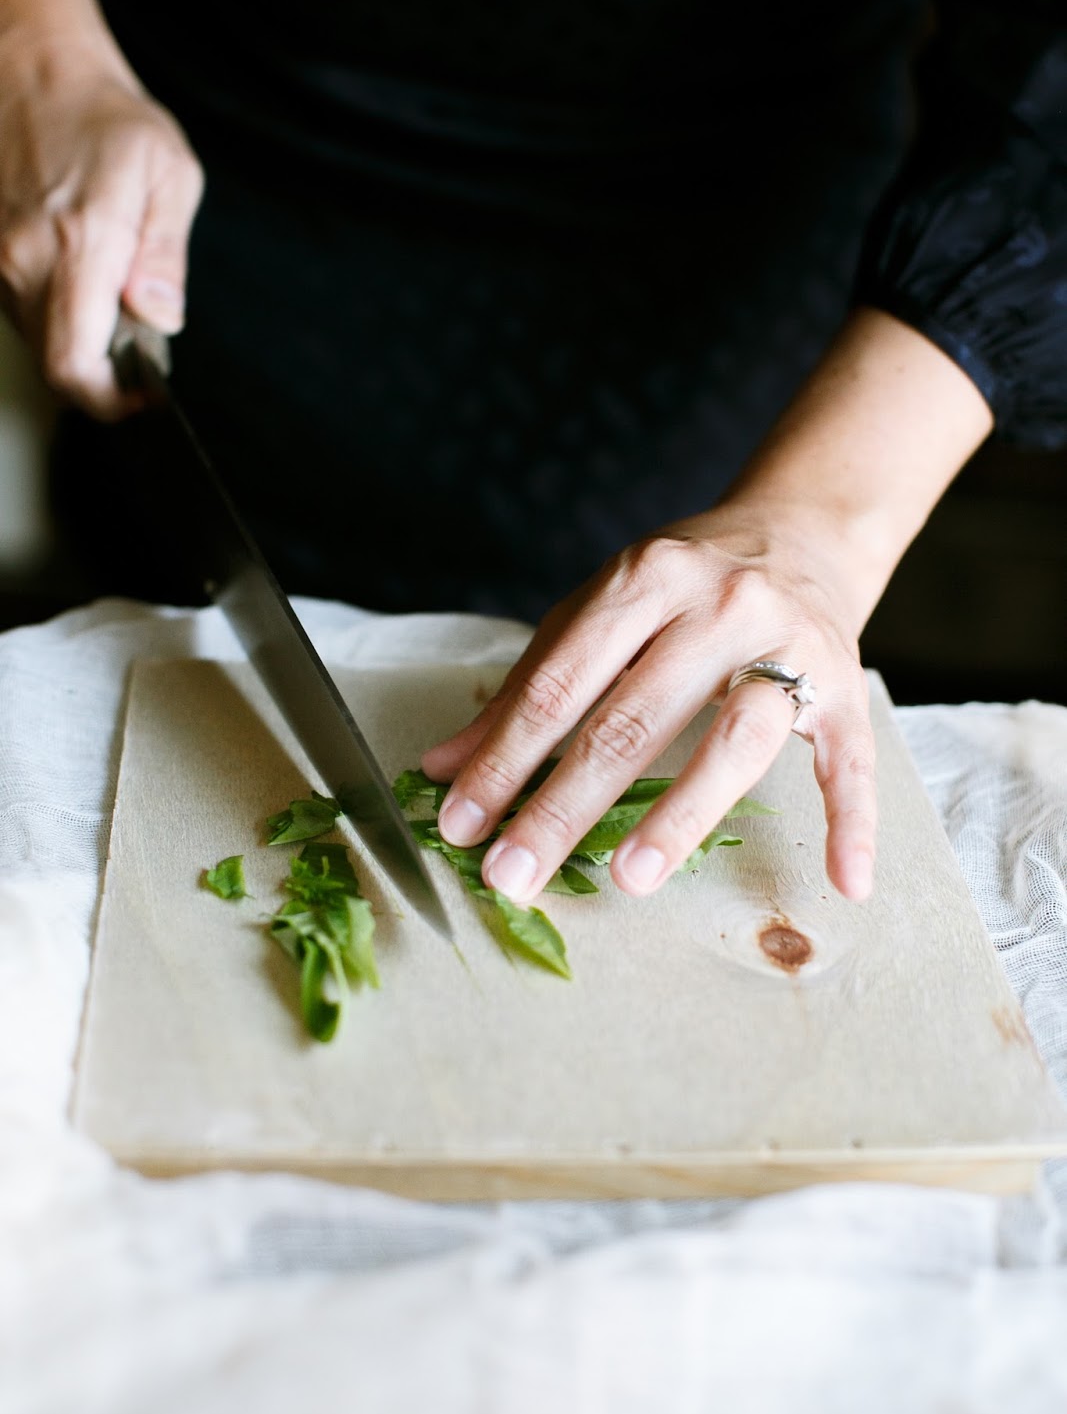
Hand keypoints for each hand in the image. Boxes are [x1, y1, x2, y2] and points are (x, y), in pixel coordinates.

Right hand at [0, 33, 202, 417]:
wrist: (31, 66)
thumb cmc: (105, 116)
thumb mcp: (169, 175)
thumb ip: (166, 257)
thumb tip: (160, 318)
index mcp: (79, 244)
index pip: (74, 366)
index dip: (110, 402)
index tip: (144, 395)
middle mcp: (24, 259)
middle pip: (58, 367)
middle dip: (105, 373)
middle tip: (140, 336)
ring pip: (40, 341)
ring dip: (81, 338)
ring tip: (111, 288)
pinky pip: (22, 309)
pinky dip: (57, 311)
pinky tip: (79, 271)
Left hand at [421, 505, 879, 904]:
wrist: (802, 531)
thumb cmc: (684, 583)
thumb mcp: (600, 612)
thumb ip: (528, 685)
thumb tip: (444, 766)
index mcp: (645, 578)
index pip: (561, 682)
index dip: (505, 756)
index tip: (461, 823)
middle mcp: (719, 605)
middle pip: (633, 717)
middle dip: (564, 805)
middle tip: (514, 875)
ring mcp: (790, 644)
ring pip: (736, 737)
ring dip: (682, 813)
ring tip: (628, 877)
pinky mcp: (848, 684)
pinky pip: (850, 761)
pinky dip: (852, 822)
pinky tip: (843, 883)